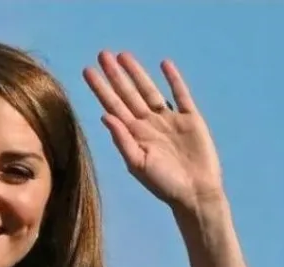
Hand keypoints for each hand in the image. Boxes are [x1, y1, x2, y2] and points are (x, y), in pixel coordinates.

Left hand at [84, 51, 224, 210]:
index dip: (101, 89)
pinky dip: (174, 80)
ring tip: (124, 55)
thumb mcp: (138, 164)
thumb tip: (104, 116)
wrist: (195, 194)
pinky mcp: (191, 119)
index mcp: (134, 135)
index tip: (88, 71)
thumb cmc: (164, 185)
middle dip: (115, 75)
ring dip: (138, 73)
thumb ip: (122, 140)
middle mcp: (149, 124)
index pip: (113, 106)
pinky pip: (181, 95)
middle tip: (102, 54)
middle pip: (128, 94)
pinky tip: (164, 64)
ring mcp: (169, 120)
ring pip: (150, 90)